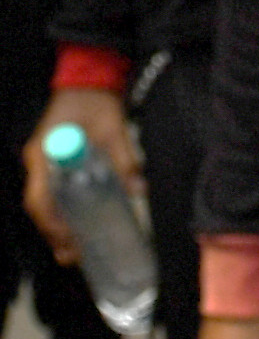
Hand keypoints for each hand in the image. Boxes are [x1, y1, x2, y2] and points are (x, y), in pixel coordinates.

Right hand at [20, 87, 144, 267]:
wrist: (88, 82)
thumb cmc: (97, 104)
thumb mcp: (115, 129)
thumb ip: (124, 159)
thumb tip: (139, 190)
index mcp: (47, 153)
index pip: (41, 196)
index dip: (52, 222)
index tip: (69, 239)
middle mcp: (40, 162)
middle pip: (39, 206)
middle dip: (53, 233)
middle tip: (72, 256)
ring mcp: (45, 164)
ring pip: (44, 204)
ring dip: (56, 228)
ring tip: (73, 252)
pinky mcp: (55, 165)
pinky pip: (53, 195)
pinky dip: (62, 214)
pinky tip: (77, 228)